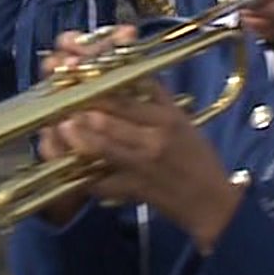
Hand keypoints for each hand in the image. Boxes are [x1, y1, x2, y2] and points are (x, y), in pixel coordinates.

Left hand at [36, 27, 241, 250]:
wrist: (211, 201)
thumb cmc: (197, 158)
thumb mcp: (183, 121)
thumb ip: (156, 98)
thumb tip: (128, 73)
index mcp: (168, 117)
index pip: (130, 92)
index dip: (100, 81)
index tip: (79, 72)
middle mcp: (155, 138)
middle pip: (112, 115)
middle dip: (83, 105)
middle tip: (62, 98)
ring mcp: (142, 165)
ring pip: (103, 146)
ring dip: (79, 135)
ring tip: (62, 126)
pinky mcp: (134, 189)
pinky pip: (104, 182)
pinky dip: (85, 175)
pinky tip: (70, 166)